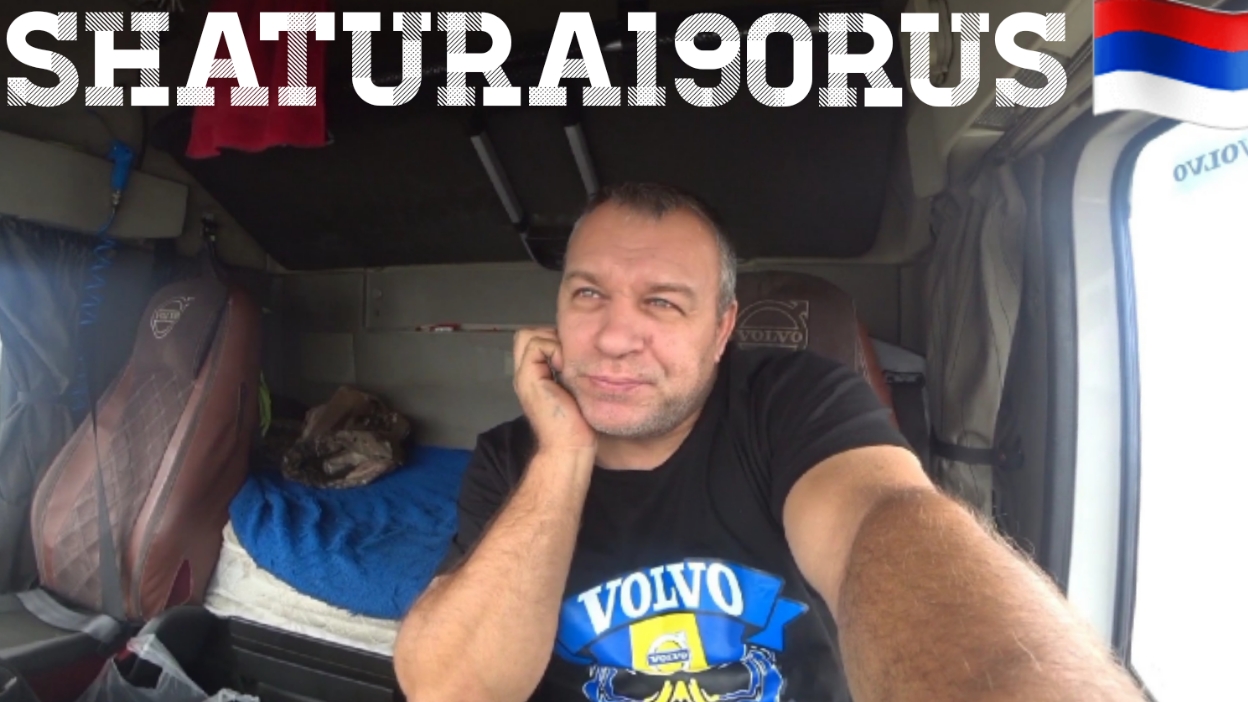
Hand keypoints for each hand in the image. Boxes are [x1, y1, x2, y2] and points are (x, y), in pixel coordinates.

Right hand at [512, 328, 596, 452]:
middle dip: (549, 336)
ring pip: (528, 335)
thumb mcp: (573, 389)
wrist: (569, 446)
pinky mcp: (529, 378)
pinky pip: (537, 345)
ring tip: (567, 364)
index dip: (552, 340)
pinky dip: (555, 350)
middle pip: (525, 334)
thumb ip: (567, 371)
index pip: (533, 340)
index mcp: (534, 377)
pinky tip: (566, 369)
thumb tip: (580, 351)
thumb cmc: (578, 424)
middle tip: (568, 356)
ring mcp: (524, 376)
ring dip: (553, 343)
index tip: (571, 356)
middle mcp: (525, 374)